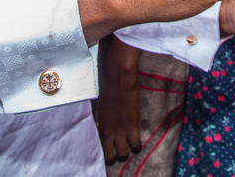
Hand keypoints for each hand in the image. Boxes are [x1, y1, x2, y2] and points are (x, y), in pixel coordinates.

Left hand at [95, 36, 141, 163]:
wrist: (117, 77)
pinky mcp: (133, 125)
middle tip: (120, 150)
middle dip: (117, 155)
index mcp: (99, 127)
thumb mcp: (97, 104)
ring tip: (129, 146)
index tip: (110, 151)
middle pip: (113, 156)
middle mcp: (109, 133)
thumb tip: (100, 120)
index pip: (102, 149)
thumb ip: (99, 117)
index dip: (107, 153)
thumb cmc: (104, 86)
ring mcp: (121, 130)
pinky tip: (137, 143)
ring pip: (125, 153)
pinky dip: (137, 145)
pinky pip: (136, 143)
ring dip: (127, 151)